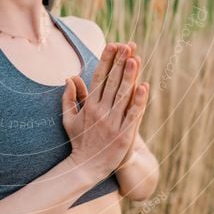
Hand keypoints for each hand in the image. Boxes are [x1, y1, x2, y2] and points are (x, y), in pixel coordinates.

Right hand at [62, 41, 148, 182]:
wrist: (86, 168)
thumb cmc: (79, 142)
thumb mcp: (69, 119)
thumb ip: (69, 98)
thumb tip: (69, 77)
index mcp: (89, 106)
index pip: (98, 78)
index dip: (106, 61)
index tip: (112, 45)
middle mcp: (100, 112)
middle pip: (112, 83)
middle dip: (120, 63)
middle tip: (127, 45)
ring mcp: (112, 123)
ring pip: (123, 95)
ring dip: (129, 76)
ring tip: (135, 59)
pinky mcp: (124, 135)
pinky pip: (133, 115)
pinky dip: (138, 101)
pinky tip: (144, 87)